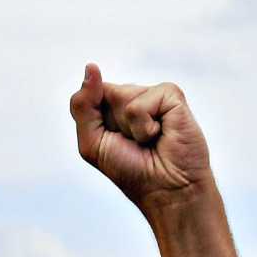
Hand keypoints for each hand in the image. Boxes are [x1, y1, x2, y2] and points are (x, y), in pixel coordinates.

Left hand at [69, 63, 214, 209]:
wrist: (165, 188)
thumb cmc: (130, 169)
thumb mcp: (92, 142)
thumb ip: (83, 105)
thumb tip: (91, 67)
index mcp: (112, 107)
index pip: (89, 94)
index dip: (93, 119)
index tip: (110, 140)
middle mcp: (133, 97)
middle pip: (104, 93)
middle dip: (110, 124)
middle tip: (132, 143)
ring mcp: (154, 95)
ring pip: (122, 95)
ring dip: (129, 127)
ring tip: (148, 140)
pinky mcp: (172, 96)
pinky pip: (141, 102)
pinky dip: (144, 126)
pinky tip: (161, 135)